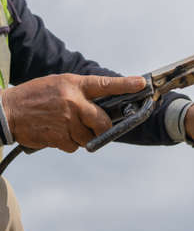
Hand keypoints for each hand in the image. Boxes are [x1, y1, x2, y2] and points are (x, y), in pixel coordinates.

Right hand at [1, 74, 145, 152]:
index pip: (105, 84)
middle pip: (103, 121)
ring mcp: (67, 121)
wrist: (7, 111)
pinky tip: (57, 132)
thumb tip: (105, 105)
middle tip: (99, 127)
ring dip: (82, 135)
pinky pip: (75, 146)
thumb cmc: (36, 96)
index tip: (141, 84)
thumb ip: (82, 92)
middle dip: (104, 127)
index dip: (125, 84)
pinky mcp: (59, 137)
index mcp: (74, 85)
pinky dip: (69, 143)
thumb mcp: (60, 84)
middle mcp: (73, 102)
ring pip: (88, 136)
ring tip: (65, 125)